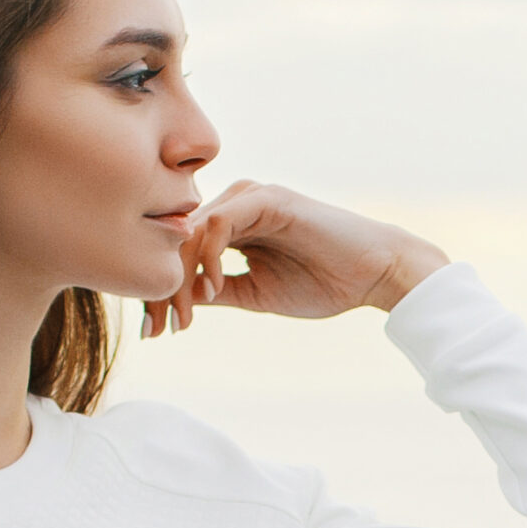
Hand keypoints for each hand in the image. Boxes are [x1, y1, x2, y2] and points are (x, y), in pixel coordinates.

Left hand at [147, 181, 447, 337]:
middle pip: (176, 240)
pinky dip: (207, 257)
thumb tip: (173, 300)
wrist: (374, 274)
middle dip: (161, 288)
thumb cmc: (323, 283)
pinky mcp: (266, 198)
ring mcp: (249, 197)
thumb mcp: (255, 294)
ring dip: (181, 278)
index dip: (161, 290)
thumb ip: (215, 291)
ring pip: (191, 232)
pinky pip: (218, 222)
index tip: (152, 330)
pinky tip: (212, 289)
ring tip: (184, 317)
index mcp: (231, 224)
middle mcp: (234, 204)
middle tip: (155, 329)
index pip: (180, 252)